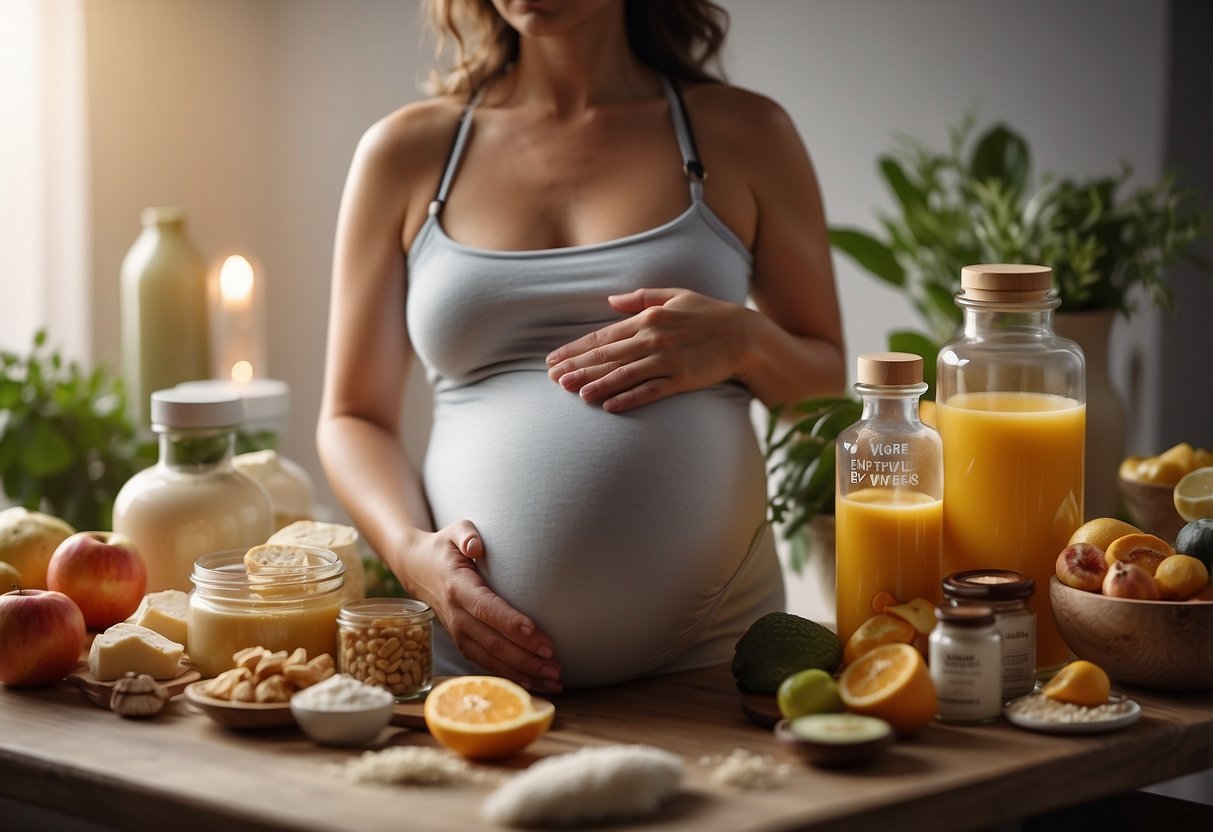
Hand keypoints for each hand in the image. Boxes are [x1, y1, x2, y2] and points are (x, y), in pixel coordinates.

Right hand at [390, 520, 561, 691]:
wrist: (416, 568)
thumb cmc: (444, 548)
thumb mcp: (453, 530)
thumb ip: (466, 534)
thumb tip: (476, 545)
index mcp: (458, 586)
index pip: (485, 607)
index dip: (508, 621)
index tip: (534, 632)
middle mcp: (456, 614)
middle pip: (492, 640)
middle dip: (525, 655)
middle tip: (554, 663)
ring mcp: (457, 632)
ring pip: (491, 658)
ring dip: (522, 672)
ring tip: (553, 680)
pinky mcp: (462, 642)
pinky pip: (486, 664)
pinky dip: (509, 676)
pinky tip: (533, 684)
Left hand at [546, 288, 749, 411]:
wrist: (744, 335)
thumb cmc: (709, 314)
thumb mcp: (675, 296)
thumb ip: (641, 298)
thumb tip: (611, 300)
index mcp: (648, 318)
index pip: (603, 336)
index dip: (576, 349)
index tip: (554, 359)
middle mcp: (653, 338)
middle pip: (608, 356)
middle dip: (577, 367)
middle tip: (553, 379)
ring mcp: (668, 360)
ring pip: (624, 374)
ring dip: (597, 384)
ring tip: (574, 393)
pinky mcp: (682, 379)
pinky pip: (651, 391)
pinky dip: (629, 398)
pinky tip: (610, 406)